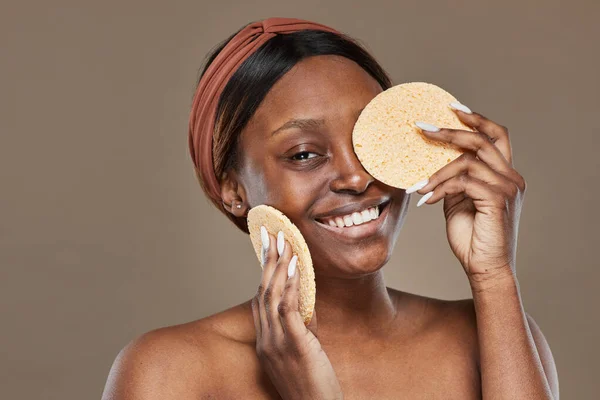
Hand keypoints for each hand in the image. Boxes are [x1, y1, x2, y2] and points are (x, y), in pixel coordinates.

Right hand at [251, 228, 342, 399]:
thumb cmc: (312, 386)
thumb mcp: (303, 352)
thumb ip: (301, 328)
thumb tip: (306, 304)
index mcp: (266, 342)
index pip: (260, 300)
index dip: (264, 273)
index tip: (269, 250)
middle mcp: (266, 340)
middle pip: (263, 291)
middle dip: (267, 260)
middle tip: (272, 234)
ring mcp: (276, 343)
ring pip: (272, 295)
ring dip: (278, 265)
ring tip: (284, 241)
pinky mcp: (293, 345)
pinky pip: (288, 308)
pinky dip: (291, 284)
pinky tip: (296, 266)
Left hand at [411, 104, 526, 282]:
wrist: (484, 268)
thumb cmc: (472, 237)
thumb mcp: (458, 201)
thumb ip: (454, 180)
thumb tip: (434, 164)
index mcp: (504, 174)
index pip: (496, 135)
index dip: (476, 118)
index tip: (452, 107)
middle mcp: (511, 177)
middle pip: (483, 139)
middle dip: (451, 130)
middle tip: (422, 128)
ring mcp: (507, 187)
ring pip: (468, 160)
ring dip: (436, 171)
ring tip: (416, 185)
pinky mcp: (497, 199)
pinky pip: (463, 182)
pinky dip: (440, 187)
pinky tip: (425, 199)